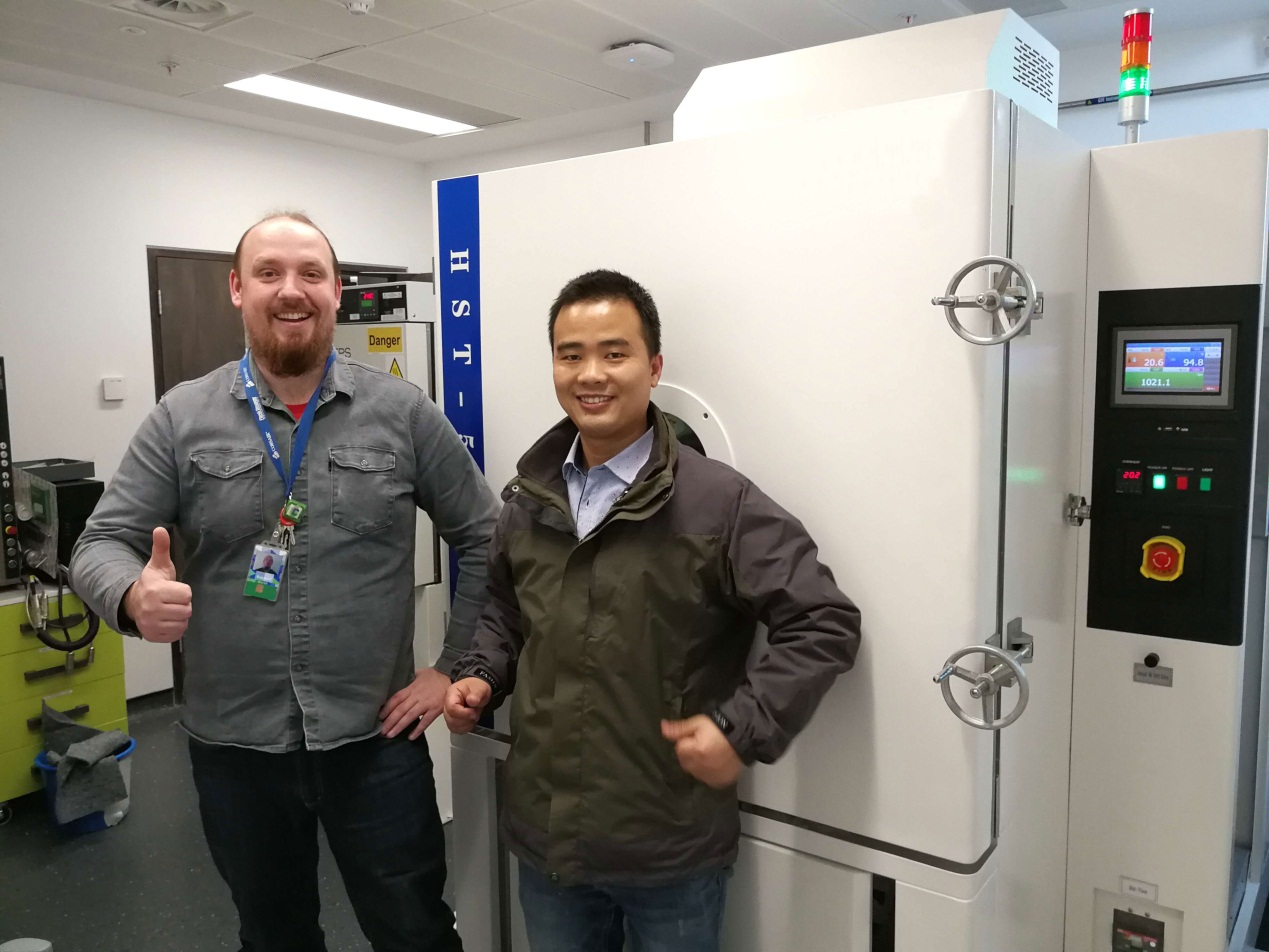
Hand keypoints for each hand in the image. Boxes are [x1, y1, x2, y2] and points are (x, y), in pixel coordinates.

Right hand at [122, 528, 191, 642]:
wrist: (133, 603)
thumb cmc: (152, 583)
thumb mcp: (157, 565)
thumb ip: (161, 548)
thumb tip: (160, 528)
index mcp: (155, 591)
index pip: (187, 594)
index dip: (183, 591)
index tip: (173, 589)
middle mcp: (152, 610)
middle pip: (187, 610)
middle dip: (182, 605)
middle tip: (172, 600)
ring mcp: (151, 625)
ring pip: (183, 623)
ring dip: (180, 617)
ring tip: (170, 610)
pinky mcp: (153, 636)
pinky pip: (177, 634)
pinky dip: (175, 628)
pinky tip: (167, 620)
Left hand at [379, 667, 450, 739]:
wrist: (452, 675)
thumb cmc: (436, 675)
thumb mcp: (421, 673)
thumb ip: (411, 678)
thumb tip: (405, 679)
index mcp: (411, 688)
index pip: (396, 699)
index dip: (387, 708)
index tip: (380, 717)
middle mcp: (417, 697)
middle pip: (400, 710)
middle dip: (390, 721)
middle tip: (382, 732)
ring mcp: (426, 704)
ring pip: (409, 716)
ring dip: (399, 726)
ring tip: (390, 735)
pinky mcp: (435, 710)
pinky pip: (425, 722)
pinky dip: (417, 730)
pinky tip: (410, 737)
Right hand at [443, 677, 491, 733]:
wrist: (479, 693)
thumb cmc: (477, 688)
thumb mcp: (480, 689)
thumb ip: (477, 694)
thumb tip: (471, 700)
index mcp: (452, 694)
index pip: (451, 708)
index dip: (464, 713)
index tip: (474, 711)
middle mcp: (447, 704)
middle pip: (450, 719)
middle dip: (466, 719)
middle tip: (475, 712)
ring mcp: (449, 713)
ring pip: (453, 726)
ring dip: (466, 724)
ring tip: (473, 715)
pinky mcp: (453, 720)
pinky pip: (456, 729)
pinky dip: (465, 728)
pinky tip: (471, 721)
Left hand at [661, 716, 743, 788]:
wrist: (745, 738)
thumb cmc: (721, 728)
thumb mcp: (699, 723)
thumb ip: (680, 728)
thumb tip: (662, 727)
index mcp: (696, 751)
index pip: (679, 748)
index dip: (686, 740)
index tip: (696, 735)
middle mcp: (701, 767)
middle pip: (685, 761)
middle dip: (689, 753)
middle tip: (702, 743)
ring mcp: (711, 777)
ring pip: (694, 771)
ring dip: (697, 764)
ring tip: (709, 753)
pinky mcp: (719, 782)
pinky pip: (706, 779)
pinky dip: (707, 772)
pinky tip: (714, 763)